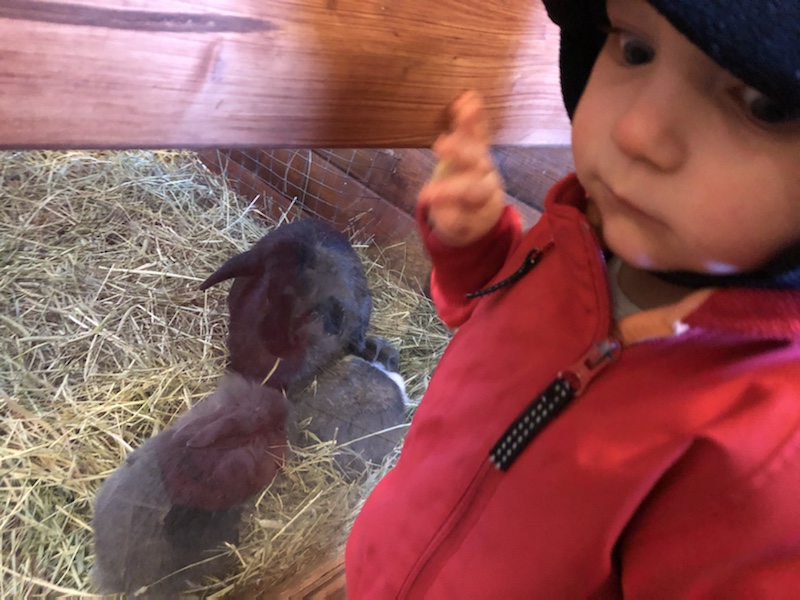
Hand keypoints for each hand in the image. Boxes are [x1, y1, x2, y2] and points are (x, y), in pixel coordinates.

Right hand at [418, 90, 505, 245]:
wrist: (478, 211)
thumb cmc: (461, 219)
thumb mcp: (456, 227)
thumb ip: (449, 218)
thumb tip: (428, 201)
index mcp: (480, 199)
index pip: (464, 195)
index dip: (445, 194)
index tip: (425, 195)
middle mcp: (485, 177)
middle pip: (475, 165)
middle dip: (459, 154)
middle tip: (441, 145)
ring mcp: (482, 160)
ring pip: (478, 143)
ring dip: (470, 126)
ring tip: (464, 108)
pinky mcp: (478, 148)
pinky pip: (477, 131)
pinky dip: (474, 116)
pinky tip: (469, 97)